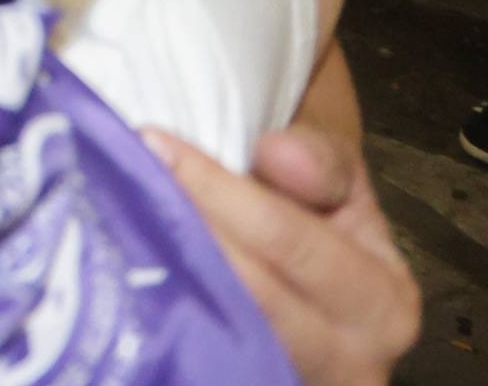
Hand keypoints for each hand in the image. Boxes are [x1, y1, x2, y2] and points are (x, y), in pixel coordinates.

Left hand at [148, 126, 418, 385]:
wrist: (314, 275)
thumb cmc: (318, 212)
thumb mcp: (339, 174)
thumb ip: (320, 156)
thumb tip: (280, 153)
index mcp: (383, 300)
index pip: (289, 241)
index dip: (219, 188)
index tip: (153, 142)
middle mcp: (352, 360)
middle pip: (251, 295)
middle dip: (186, 233)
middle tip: (125, 182)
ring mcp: (296, 381)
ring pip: (223, 333)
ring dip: (172, 277)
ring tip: (121, 224)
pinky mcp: (251, 382)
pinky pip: (204, 356)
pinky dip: (169, 317)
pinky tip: (133, 275)